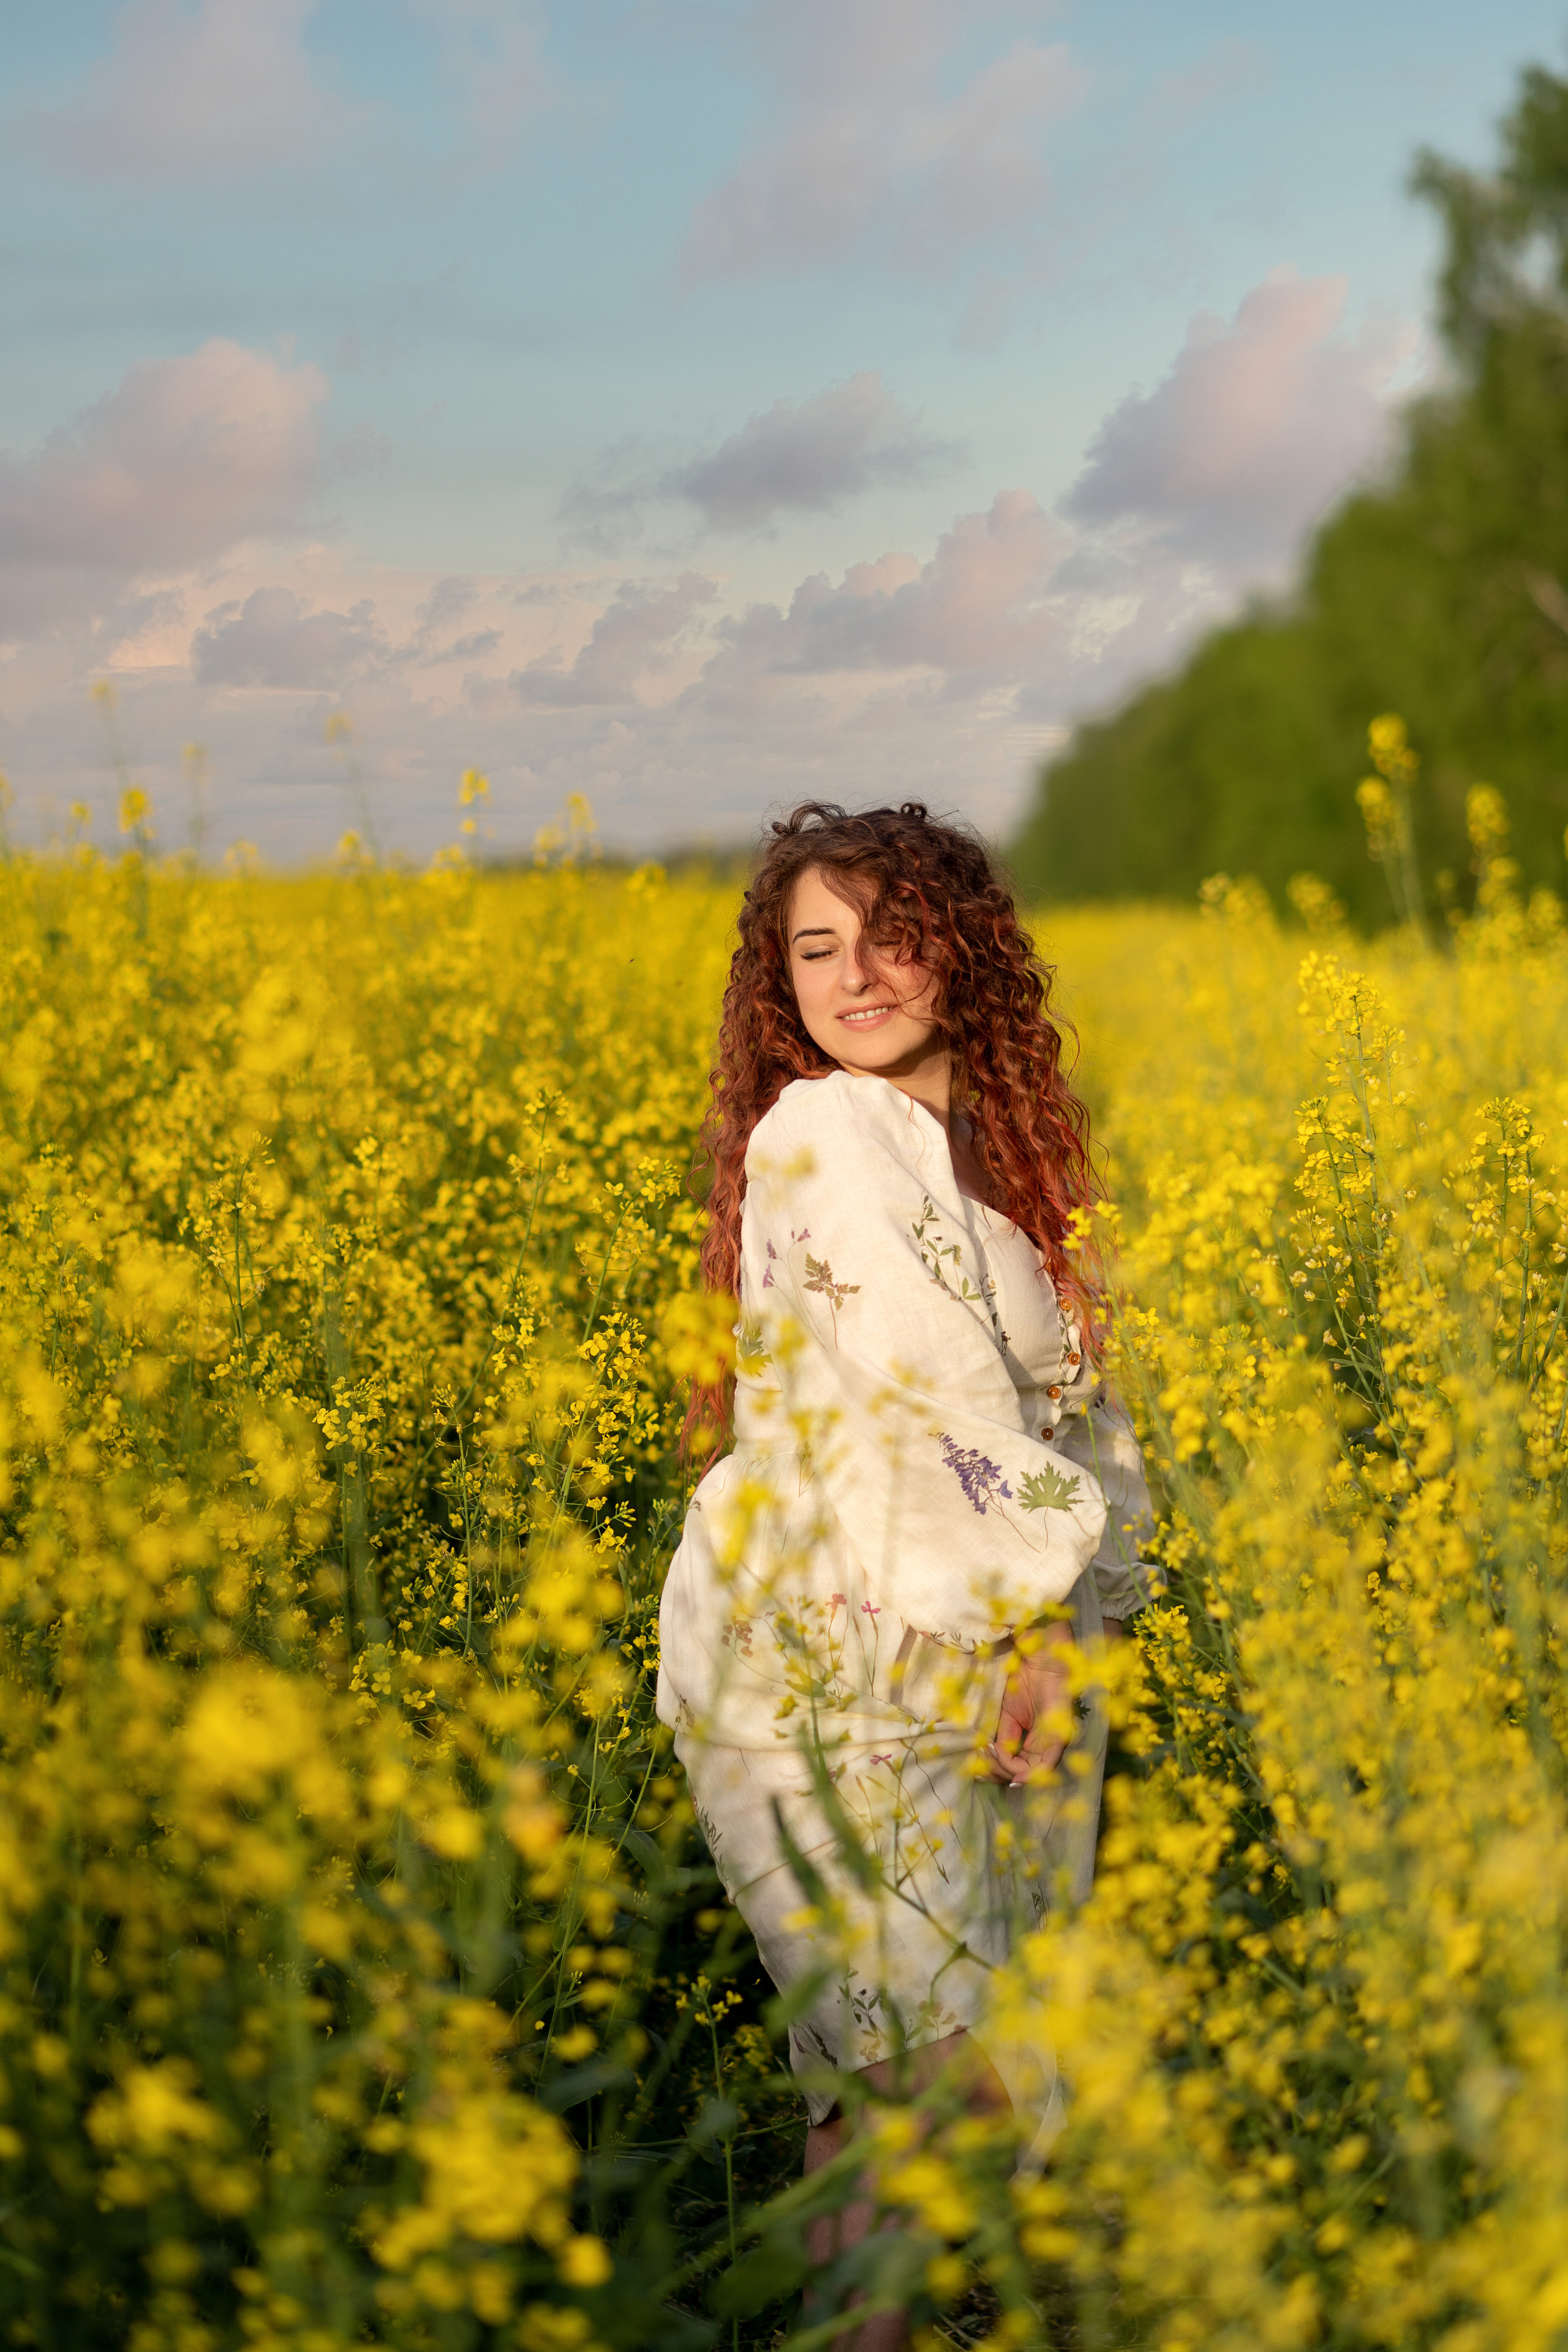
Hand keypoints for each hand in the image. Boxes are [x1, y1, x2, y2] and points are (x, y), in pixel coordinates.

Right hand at [989, 1620, 1072, 1783]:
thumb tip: (987, 1758)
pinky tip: (1015, 1775)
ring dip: (1009, 1772)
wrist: (1038, 1653)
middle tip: (981, 1765)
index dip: (994, 1769)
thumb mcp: (1004, 1712)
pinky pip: (1048, 1761)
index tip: (977, 1764)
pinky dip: (1032, 1773)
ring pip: (1032, 1772)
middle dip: (998, 1773)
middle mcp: (1042, 1742)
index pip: (1013, 1765)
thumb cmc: (1022, 1677)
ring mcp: (1052, 1739)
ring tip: (992, 1759)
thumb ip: (1001, 1737)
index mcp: (1029, 1738)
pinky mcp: (1060, 1733)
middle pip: (1021, 1772)